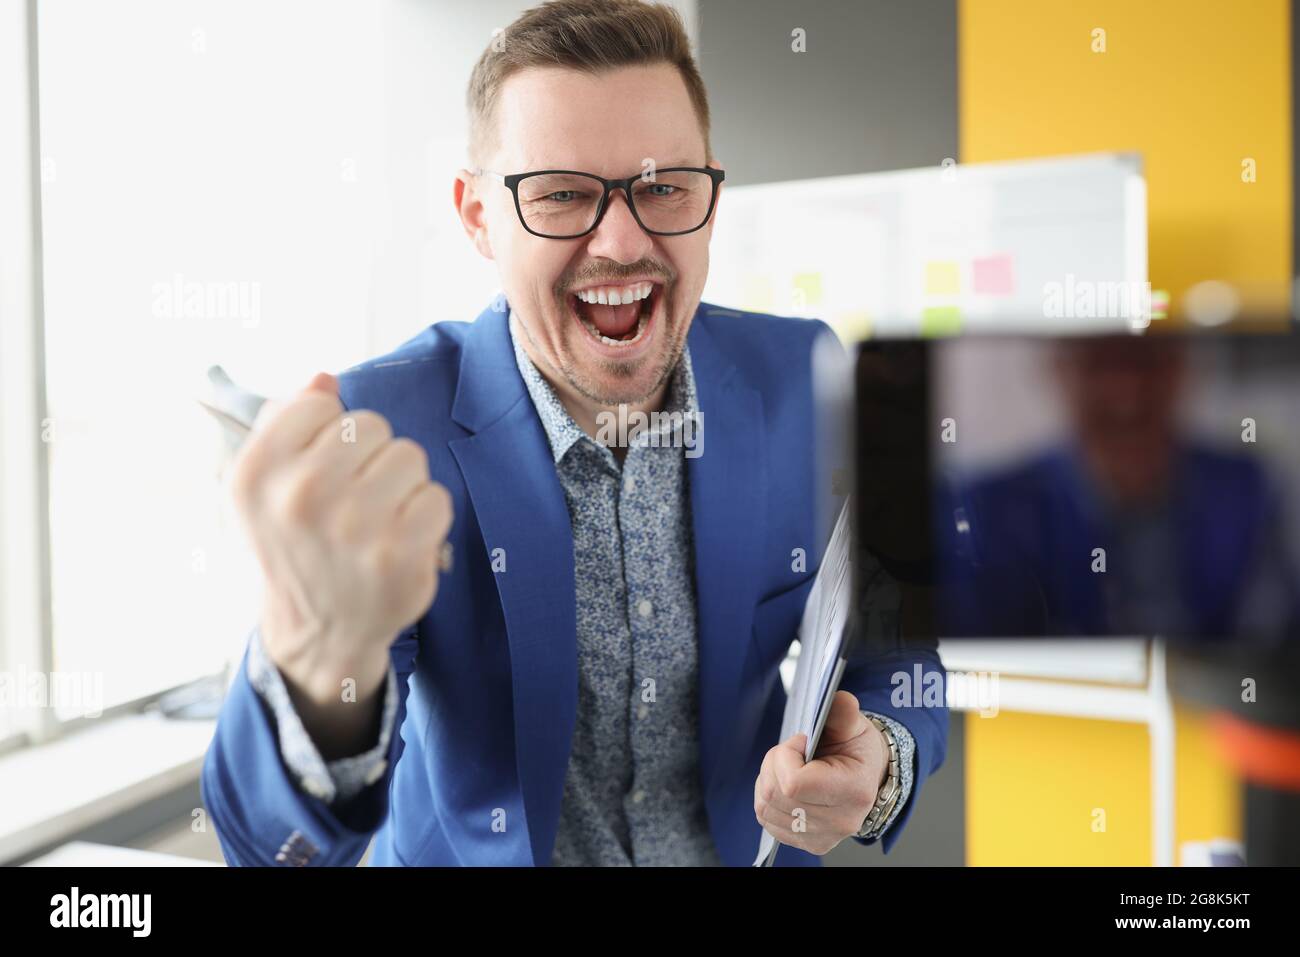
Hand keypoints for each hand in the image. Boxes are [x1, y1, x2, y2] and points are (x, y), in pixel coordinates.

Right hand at [229, 372, 452, 717]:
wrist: (320, 628)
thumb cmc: (297, 541)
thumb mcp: (265, 484)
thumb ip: (286, 422)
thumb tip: (325, 379)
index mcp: (257, 472)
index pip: (320, 403)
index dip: (329, 432)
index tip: (320, 467)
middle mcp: (300, 497)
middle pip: (371, 426)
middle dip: (371, 455)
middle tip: (355, 498)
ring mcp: (353, 528)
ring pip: (409, 456)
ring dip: (402, 484)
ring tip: (379, 518)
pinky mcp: (400, 555)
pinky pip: (436, 496)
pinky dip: (426, 516)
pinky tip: (401, 540)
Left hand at [753, 691, 888, 854]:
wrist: (866, 777)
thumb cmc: (858, 751)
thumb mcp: (855, 726)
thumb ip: (844, 712)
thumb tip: (840, 700)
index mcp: (854, 791)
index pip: (794, 783)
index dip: (785, 756)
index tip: (800, 743)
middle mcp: (839, 821)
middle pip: (775, 794)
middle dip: (774, 764)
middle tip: (794, 753)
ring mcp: (822, 836)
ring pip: (765, 807)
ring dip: (768, 780)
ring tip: (790, 768)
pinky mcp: (807, 843)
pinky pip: (766, 819)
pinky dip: (767, 798)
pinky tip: (785, 786)